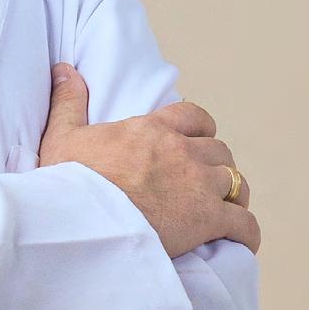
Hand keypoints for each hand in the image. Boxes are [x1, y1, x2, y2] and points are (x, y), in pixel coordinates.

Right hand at [38, 63, 260, 258]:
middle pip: (219, 151)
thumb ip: (68, 101)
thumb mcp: (62, 135)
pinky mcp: (207, 219)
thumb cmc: (69, 182)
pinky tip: (243, 240)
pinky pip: (243, 223)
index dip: (200, 130)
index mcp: (152, 129)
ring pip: (236, 182)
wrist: (82, 221)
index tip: (195, 143)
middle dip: (216, 165)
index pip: (194, 117)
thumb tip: (63, 69)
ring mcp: (198, 184)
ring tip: (226, 209)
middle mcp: (181, 151)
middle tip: (206, 183)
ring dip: (233, 194)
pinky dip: (246, 232)